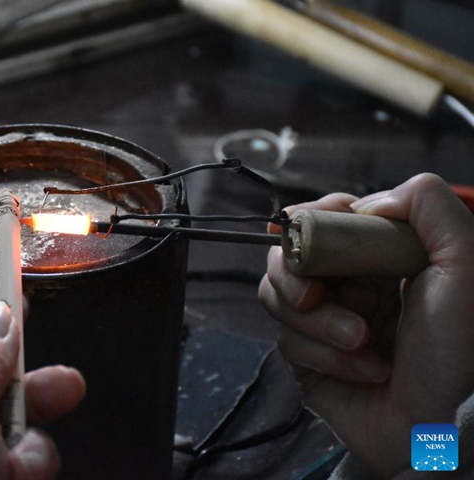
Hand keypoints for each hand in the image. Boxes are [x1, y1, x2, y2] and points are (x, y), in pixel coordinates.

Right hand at [258, 174, 473, 476]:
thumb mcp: (464, 264)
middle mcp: (347, 285)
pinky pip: (287, 341)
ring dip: (317, 321)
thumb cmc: (458, 347)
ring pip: (277, 297)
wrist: (443, 426)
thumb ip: (430, 205)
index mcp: (377, 257)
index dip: (310, 219)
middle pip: (285, 255)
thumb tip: (367, 200)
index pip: (323, 219)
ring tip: (361, 341)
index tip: (311, 228)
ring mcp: (323, 322)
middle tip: (315, 294)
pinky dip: (325, 355)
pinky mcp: (307, 360)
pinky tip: (366, 372)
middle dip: (294, 273)